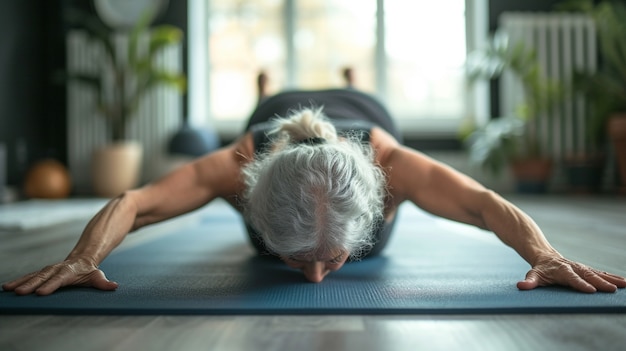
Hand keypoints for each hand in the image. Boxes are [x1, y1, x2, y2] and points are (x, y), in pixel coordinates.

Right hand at [2, 258, 117, 295]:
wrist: (83, 258)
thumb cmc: (89, 271)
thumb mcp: (97, 277)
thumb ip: (104, 283)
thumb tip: (114, 286)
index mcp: (69, 271)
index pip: (60, 279)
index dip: (51, 285)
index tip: (41, 292)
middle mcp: (56, 269)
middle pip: (43, 277)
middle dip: (32, 285)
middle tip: (21, 293)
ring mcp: (48, 270)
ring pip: (33, 275)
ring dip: (21, 282)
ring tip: (8, 288)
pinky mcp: (42, 273)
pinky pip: (29, 276)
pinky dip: (19, 280)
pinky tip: (8, 287)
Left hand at [517, 255, 625, 292]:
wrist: (545, 256)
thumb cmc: (540, 269)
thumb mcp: (533, 275)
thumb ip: (529, 282)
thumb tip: (521, 286)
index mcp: (561, 270)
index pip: (572, 278)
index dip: (581, 284)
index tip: (591, 290)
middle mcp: (573, 268)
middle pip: (588, 275)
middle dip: (600, 283)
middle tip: (611, 290)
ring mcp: (581, 268)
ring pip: (597, 273)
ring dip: (610, 279)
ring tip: (624, 285)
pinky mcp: (586, 269)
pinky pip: (600, 273)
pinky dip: (611, 277)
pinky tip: (622, 282)